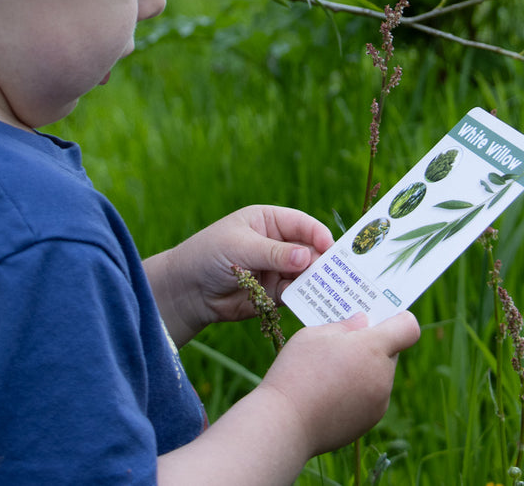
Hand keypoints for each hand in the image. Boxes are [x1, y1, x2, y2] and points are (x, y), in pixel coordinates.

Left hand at [145, 205, 331, 344]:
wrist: (186, 291)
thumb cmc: (208, 255)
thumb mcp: (240, 247)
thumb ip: (274, 253)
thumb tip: (307, 256)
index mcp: (269, 222)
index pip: (302, 225)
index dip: (318, 235)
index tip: (329, 248)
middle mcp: (278, 244)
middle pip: (309, 250)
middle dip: (322, 261)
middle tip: (337, 274)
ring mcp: (278, 269)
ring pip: (306, 274)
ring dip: (316, 282)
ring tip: (328, 291)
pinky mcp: (275, 294)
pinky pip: (296, 294)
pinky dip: (305, 299)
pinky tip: (314, 303)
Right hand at [257, 311, 420, 455]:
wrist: (284, 425)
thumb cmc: (297, 373)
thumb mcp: (314, 335)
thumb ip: (344, 325)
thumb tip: (363, 322)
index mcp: (373, 348)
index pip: (408, 327)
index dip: (398, 320)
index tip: (379, 319)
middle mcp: (383, 376)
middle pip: (390, 352)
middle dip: (372, 346)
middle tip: (343, 344)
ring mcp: (379, 402)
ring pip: (379, 376)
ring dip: (364, 370)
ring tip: (330, 373)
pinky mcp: (369, 421)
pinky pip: (371, 398)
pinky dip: (357, 393)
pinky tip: (329, 394)